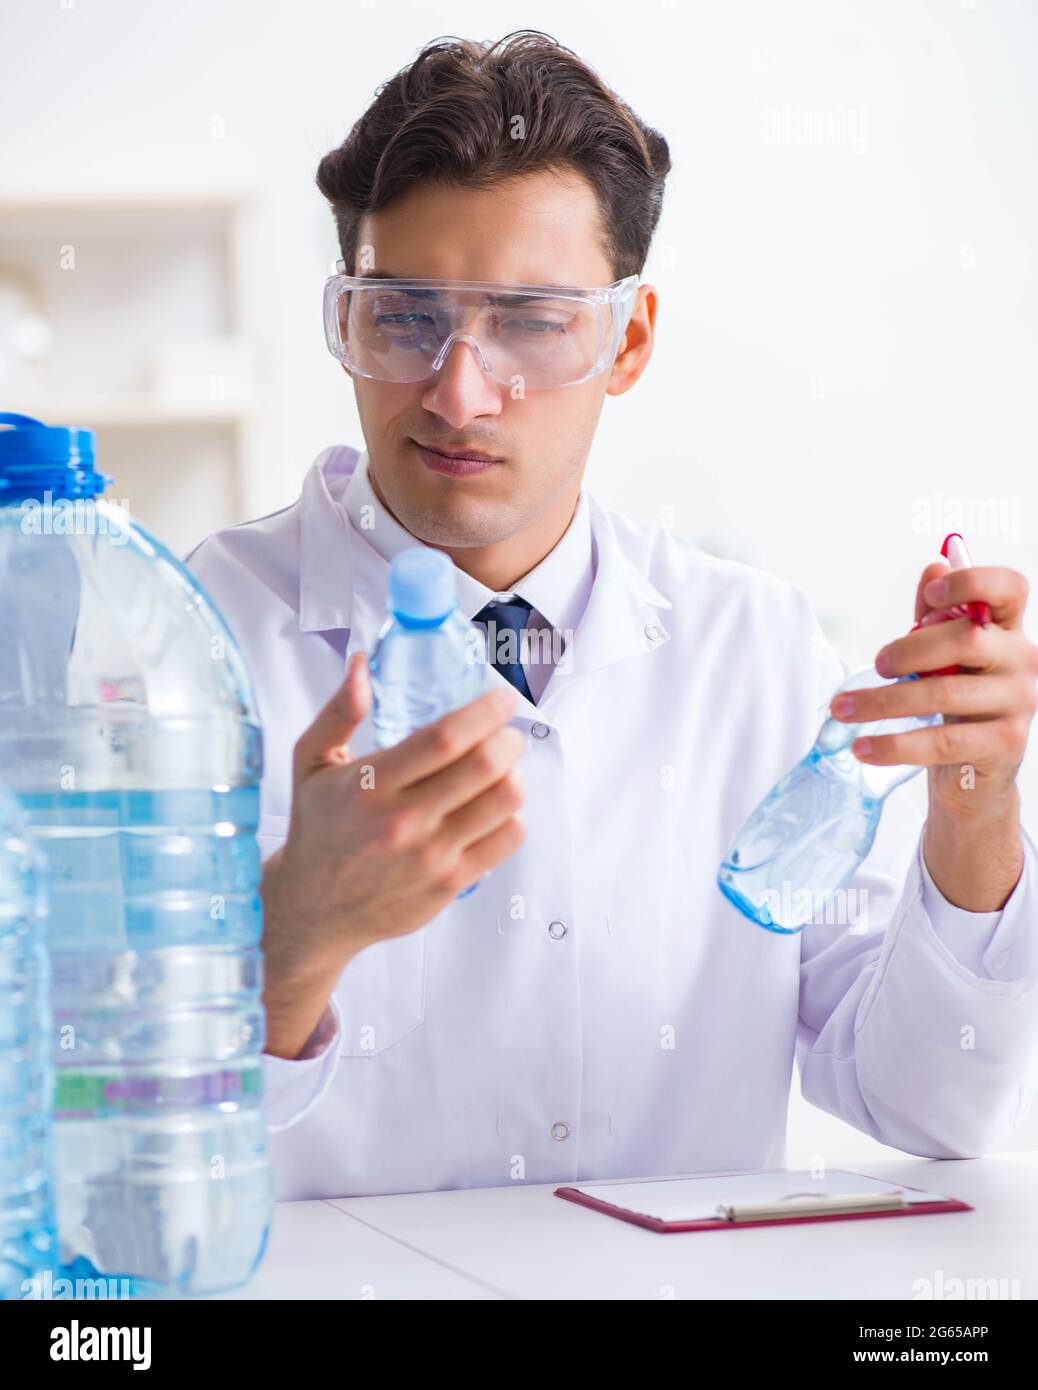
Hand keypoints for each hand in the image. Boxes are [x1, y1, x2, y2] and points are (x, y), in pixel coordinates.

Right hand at [261, 653, 525, 1055]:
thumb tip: (362, 663)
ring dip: (513, 775)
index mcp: (369, 784)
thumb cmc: (317, 827)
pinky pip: (507, 840)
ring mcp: (430, 856)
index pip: (445, 738)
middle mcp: (403, 821)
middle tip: (506, 733)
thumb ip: (338, 711)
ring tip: (500, 769)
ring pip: (504, 802)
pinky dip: (510, 815)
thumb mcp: (310, 762)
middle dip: (508, 739)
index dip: (485, 711)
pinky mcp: (450, 884)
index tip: (502, 698)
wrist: (313, 907)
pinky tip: (492, 808)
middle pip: (484, 767)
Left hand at [829, 562, 1037, 815]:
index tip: (929, 598)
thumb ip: (936, 615)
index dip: (971, 582)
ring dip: (884, 702)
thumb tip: (934, 567)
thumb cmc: (957, 703)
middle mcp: (1022, 660)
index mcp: (1008, 630)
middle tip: (875, 665)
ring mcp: (1018, 703)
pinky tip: (864, 748)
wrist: (974, 773)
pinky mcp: (1004, 745)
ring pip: (945, 693)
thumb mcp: (944, 656)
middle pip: (967, 639)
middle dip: (910, 650)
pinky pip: (942, 741)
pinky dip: (896, 745)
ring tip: (843, 710)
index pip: (1009, 588)